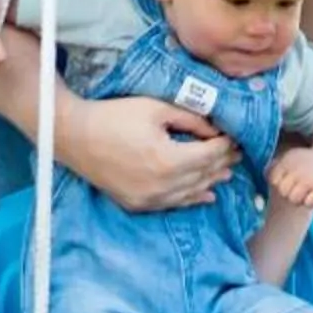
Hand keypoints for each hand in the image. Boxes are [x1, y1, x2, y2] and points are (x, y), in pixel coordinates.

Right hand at [65, 94, 237, 212]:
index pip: (210, 155)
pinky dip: (191, 199)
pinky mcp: (137, 204)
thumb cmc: (114, 116)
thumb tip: (215, 130)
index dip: (226, 146)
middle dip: (222, 163)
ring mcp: (149, 198)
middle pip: (204, 175)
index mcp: (169, 159)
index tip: (235, 137)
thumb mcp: (155, 108)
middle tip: (237, 153)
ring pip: (191, 194)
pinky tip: (205, 196)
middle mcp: (162, 185)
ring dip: (211, 182)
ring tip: (227, 173)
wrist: (75, 137)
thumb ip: (190, 119)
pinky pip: (173, 204)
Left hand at [267, 146, 312, 210]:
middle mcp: (298, 169)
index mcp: (288, 161)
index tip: (288, 180)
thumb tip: (264, 176)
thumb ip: (273, 167)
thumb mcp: (289, 159)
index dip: (279, 183)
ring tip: (305, 192)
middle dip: (288, 192)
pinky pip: (308, 203)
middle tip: (299, 188)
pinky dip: (311, 202)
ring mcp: (310, 179)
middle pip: (283, 191)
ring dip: (299, 199)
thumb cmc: (305, 163)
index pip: (273, 180)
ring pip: (294, 199)